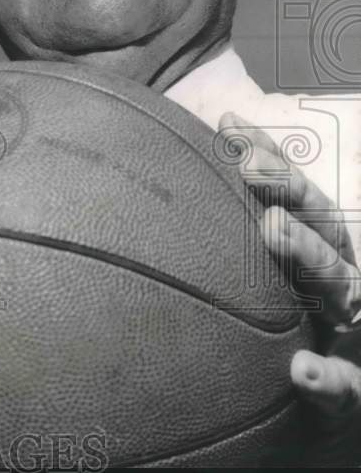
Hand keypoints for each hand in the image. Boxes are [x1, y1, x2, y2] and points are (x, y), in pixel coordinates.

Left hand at [219, 113, 360, 463]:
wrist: (316, 402)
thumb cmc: (277, 334)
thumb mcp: (255, 283)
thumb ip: (225, 235)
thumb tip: (183, 168)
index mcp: (319, 255)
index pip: (297, 197)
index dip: (269, 157)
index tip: (227, 124)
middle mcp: (340, 285)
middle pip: (324, 227)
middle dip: (290, 191)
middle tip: (247, 167)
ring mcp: (351, 334)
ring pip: (343, 289)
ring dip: (308, 254)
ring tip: (270, 227)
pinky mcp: (352, 391)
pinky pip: (347, 389)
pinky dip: (328, 379)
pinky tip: (302, 370)